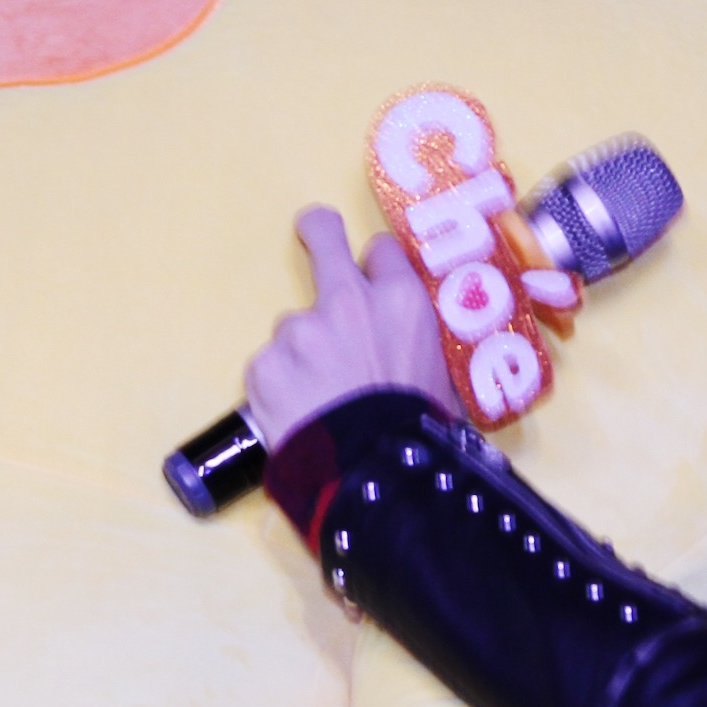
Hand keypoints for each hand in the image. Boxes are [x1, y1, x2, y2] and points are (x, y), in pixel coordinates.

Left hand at [244, 206, 460, 444]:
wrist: (373, 474)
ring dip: (303, 353)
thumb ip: (414, 345)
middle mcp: (348, 302)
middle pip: (323, 234)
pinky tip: (299, 415)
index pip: (381, 250)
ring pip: (295, 326)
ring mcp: (300, 330)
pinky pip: (271, 367)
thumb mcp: (440, 378)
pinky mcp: (265, 362)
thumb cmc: (417, 433)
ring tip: (321, 400)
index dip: (375, 267)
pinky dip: (280, 388)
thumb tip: (407, 353)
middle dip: (317, 231)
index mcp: (401, 301)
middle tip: (314, 234)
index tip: (370, 279)